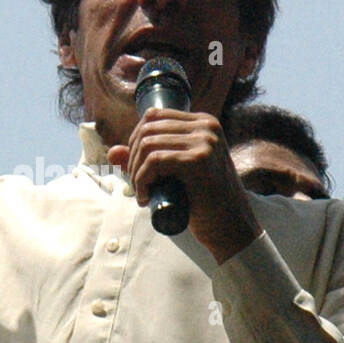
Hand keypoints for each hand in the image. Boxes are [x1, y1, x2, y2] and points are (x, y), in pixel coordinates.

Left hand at [109, 109, 259, 262]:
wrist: (230, 227)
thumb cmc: (203, 201)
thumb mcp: (173, 173)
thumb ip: (145, 160)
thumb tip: (113, 152)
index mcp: (203, 123)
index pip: (154, 115)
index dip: (135, 139)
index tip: (136, 166)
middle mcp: (206, 127)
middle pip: (147, 129)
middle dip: (133, 158)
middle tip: (137, 185)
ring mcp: (205, 141)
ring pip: (148, 145)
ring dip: (136, 172)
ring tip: (143, 193)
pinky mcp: (199, 160)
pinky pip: (154, 161)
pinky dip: (142, 180)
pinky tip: (147, 197)